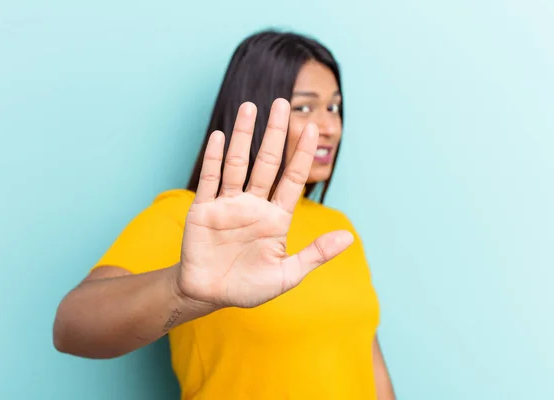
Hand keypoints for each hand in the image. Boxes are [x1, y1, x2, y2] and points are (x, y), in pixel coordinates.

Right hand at [175, 98, 353, 308]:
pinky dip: (213, 158)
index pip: (292, 179)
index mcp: (276, 218)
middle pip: (267, 163)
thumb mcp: (287, 275)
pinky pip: (210, 180)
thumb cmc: (249, 287)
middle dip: (275, 134)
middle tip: (282, 104)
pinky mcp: (204, 210)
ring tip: (251, 108)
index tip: (312, 128)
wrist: (209, 295)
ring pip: (237, 164)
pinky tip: (219, 136)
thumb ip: (316, 254)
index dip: (302, 154)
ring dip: (243, 137)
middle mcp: (254, 205)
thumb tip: (349, 237)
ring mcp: (228, 204)